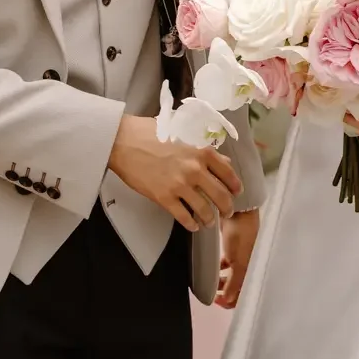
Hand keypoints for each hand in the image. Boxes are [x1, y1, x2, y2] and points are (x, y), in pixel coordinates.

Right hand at [109, 115, 240, 231]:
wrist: (122, 141)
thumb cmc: (149, 133)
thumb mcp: (182, 134)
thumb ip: (203, 149)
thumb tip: (221, 160)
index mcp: (201, 151)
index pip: (228, 173)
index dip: (235, 187)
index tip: (236, 193)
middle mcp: (194, 169)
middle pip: (221, 196)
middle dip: (226, 208)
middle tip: (226, 212)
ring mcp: (179, 185)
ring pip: (204, 209)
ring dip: (209, 219)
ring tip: (208, 222)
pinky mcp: (164, 197)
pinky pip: (184, 217)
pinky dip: (191, 224)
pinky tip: (193, 226)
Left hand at [215, 209, 259, 307]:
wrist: (238, 210)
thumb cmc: (243, 233)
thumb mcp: (239, 261)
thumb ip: (234, 282)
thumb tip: (228, 300)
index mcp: (254, 270)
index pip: (244, 292)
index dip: (231, 300)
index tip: (216, 301)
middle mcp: (248, 265)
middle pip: (236, 286)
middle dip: (224, 292)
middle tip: (211, 294)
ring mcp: (240, 257)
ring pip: (229, 277)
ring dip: (220, 281)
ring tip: (210, 281)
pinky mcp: (231, 249)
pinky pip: (224, 265)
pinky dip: (217, 269)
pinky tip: (210, 268)